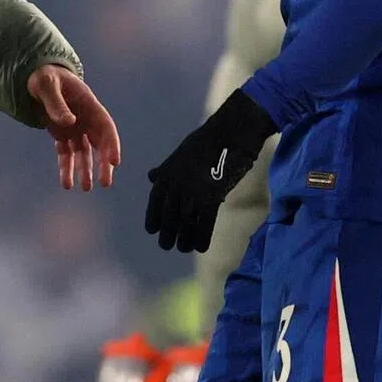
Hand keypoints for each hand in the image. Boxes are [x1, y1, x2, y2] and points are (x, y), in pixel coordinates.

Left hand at [27, 64, 120, 190]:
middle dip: (104, 163)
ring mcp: (74, 128)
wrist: (35, 77)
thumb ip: (56, 103)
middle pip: (100, 143)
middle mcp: (85, 119)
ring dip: (86, 170)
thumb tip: (69, 123)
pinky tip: (67, 184)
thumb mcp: (46, 85)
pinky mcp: (62, 135)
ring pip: (84, 153)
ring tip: (85, 188)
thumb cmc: (44, 76)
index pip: (106, 127)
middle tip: (106, 182)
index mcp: (88, 104)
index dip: (112, 144)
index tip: (115, 161)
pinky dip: (67, 169)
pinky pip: (66, 154)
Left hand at [145, 88, 277, 252]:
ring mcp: (193, 191)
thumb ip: (166, 169)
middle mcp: (176, 184)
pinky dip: (201, 238)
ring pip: (185, 224)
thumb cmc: (207, 142)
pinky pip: (204, 225)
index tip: (152, 230)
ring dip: (184, 239)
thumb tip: (151, 177)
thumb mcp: (180, 154)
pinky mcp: (211, 197)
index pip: (155, 201)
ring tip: (183, 248)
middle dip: (167, 233)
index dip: (153, 218)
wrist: (229, 132)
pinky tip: (200, 247)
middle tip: (167, 245)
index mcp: (167, 172)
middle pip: (169, 217)